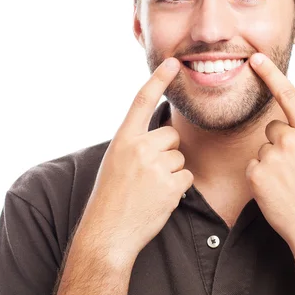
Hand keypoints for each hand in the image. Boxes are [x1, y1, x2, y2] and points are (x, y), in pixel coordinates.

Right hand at [75, 57, 193, 266]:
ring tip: (150, 189)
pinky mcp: (171, 185)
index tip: (173, 62)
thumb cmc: (111, 198)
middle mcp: (138, 148)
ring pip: (180, 157)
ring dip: (171, 172)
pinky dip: (178, 188)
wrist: (108, 232)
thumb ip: (136, 144)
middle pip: (172, 135)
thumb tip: (165, 135)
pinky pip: (186, 176)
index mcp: (123, 139)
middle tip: (148, 173)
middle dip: (167, 151)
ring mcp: (155, 166)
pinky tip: (159, 198)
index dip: (158, 79)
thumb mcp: (115, 161)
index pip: (142, 101)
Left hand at [245, 53, 294, 264]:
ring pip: (263, 151)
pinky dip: (261, 179)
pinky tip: (276, 192)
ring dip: (271, 164)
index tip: (256, 59)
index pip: (289, 96)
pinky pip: (254, 168)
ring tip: (288, 185)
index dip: (271, 75)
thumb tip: (293, 128)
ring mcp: (272, 158)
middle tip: (294, 169)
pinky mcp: (257, 175)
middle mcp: (291, 141)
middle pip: (273, 128)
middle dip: (279, 144)